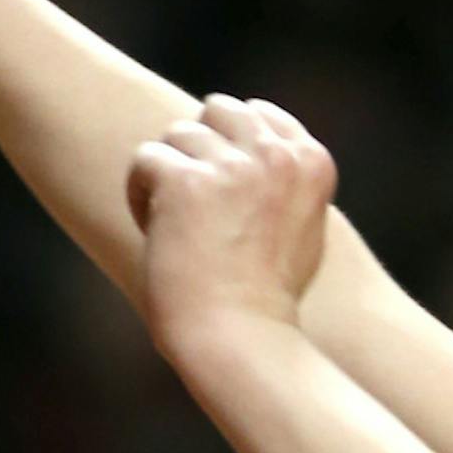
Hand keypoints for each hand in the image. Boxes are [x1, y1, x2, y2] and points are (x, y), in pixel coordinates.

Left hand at [127, 95, 337, 352]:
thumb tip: (260, 142)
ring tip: (174, 225)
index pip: (259, 114)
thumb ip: (286, 182)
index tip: (221, 193)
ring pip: (178, 135)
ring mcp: (232, 166)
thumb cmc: (267, 302)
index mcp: (312, 162)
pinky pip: (146, 159)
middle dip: (199, 149)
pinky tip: (155, 231)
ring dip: (168, 174)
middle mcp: (276, 156)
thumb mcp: (300, 231)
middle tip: (192, 204)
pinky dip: (140, 194)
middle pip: (217, 111)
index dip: (229, 148)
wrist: (242, 340)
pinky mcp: (186, 182)